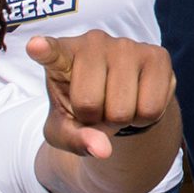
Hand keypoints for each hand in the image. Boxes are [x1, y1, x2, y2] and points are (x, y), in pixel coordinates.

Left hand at [29, 31, 175, 159]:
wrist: (121, 99)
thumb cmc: (84, 111)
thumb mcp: (65, 130)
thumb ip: (75, 140)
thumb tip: (103, 149)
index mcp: (62, 56)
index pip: (51, 53)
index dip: (45, 50)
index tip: (36, 46)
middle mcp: (93, 42)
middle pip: (89, 104)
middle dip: (95, 120)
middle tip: (98, 109)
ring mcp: (126, 45)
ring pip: (123, 109)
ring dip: (121, 120)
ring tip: (117, 103)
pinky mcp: (157, 55)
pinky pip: (151, 108)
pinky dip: (145, 118)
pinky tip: (139, 100)